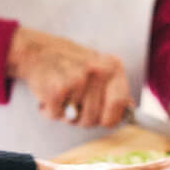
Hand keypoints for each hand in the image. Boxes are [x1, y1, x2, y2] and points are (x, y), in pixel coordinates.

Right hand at [7, 26, 132, 127]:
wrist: (39, 50)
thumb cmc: (71, 64)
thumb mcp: (100, 69)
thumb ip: (115, 89)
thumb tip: (131, 108)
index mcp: (114, 67)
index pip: (120, 104)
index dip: (110, 118)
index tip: (101, 119)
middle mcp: (99, 71)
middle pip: (96, 117)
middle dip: (84, 120)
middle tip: (74, 108)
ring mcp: (79, 78)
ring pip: (76, 119)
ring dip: (66, 115)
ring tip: (62, 98)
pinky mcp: (58, 86)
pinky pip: (57, 115)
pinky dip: (50, 111)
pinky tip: (49, 96)